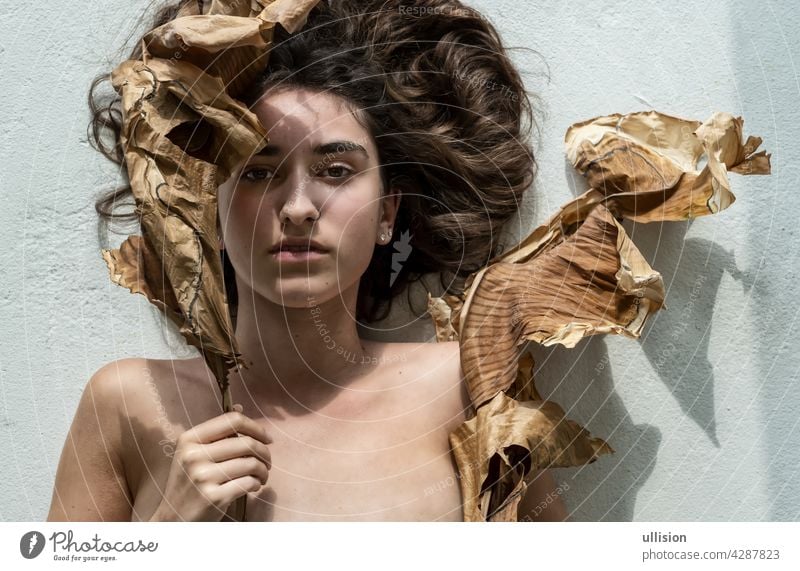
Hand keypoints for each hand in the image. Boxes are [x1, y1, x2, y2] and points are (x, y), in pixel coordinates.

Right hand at [150, 403, 271, 520]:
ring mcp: (203, 476)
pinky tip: (253, 486)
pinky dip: (257, 484)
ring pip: (251, 464)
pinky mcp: (213, 497)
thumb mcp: (193, 453)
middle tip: (268, 462)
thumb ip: (216, 432)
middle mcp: (194, 455)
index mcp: (189, 439)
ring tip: (262, 476)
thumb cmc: (188, 483)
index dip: (256, 427)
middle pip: (246, 443)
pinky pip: (248, 483)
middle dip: (265, 452)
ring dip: (263, 470)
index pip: (232, 420)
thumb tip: (240, 407)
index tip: (267, 438)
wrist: (173, 519)